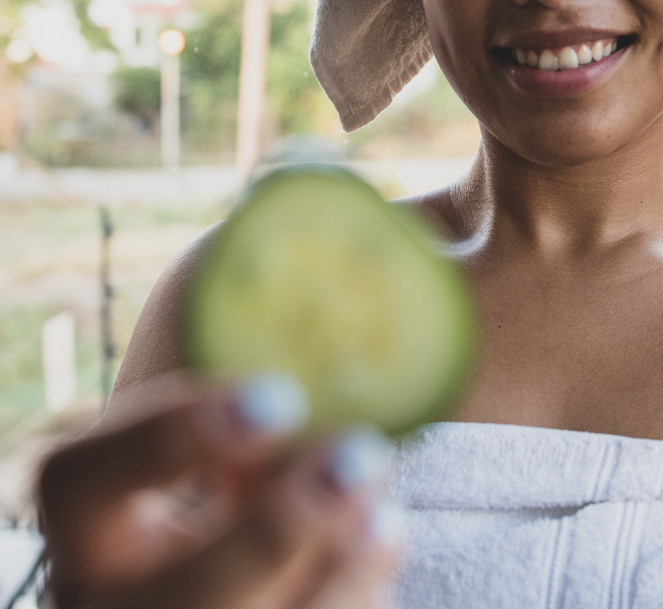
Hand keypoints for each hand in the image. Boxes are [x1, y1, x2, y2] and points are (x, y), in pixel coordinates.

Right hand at [38, 375, 401, 608]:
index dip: (171, 438)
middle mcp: (115, 593)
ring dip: (333, 573)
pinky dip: (353, 596)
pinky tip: (380, 538)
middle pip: (173, 598)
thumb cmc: (237, 449)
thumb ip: (271, 365)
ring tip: (385, 510)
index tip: (278, 395)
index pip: (85, 478)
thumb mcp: (234, 412)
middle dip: (273, 534)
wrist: (243, 536)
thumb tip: (398, 265)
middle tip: (357, 458)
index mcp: (90, 509)